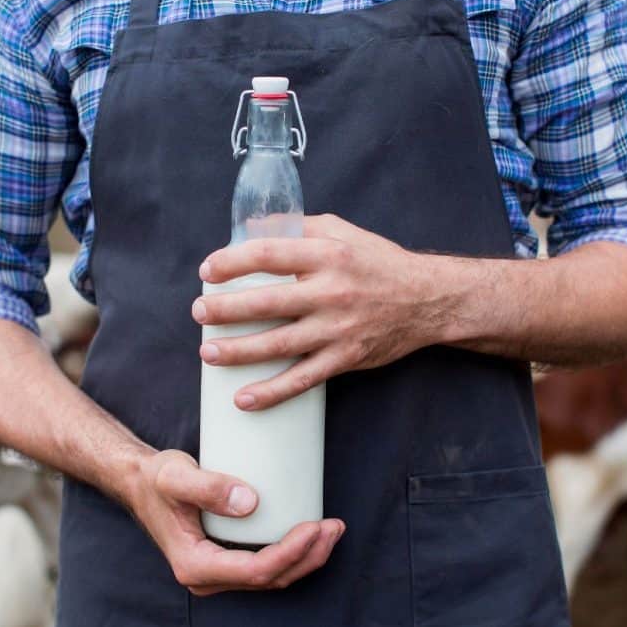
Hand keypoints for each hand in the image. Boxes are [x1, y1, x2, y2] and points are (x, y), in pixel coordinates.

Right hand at [125, 449, 344, 595]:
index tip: (314, 526)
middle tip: (334, 526)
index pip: (254, 571)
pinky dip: (292, 552)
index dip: (290, 553)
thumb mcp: (175, 476)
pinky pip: (265, 565)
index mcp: (195, 565)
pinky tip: (309, 531)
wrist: (140, 482)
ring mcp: (217, 572)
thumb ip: (208, 487)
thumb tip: (250, 502)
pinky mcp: (226, 560)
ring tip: (331, 529)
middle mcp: (207, 577)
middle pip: (270, 579)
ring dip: (306, 557)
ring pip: (272, 576)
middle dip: (308, 556)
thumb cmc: (156, 479)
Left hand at [193, 214, 441, 409]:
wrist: (428, 299)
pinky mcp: (345, 358)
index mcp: (327, 255)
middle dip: (224, 310)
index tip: (208, 271)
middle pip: (266, 302)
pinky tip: (244, 398)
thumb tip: (253, 229)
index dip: (232, 262)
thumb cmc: (378, 262)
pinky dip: (272, 392)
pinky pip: (303, 379)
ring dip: (238, 351)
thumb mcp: (342, 232)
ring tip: (208, 353)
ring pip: (278, 344)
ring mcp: (338, 328)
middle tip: (198, 313)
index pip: (268, 255)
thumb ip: (298, 228)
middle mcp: (331, 291)